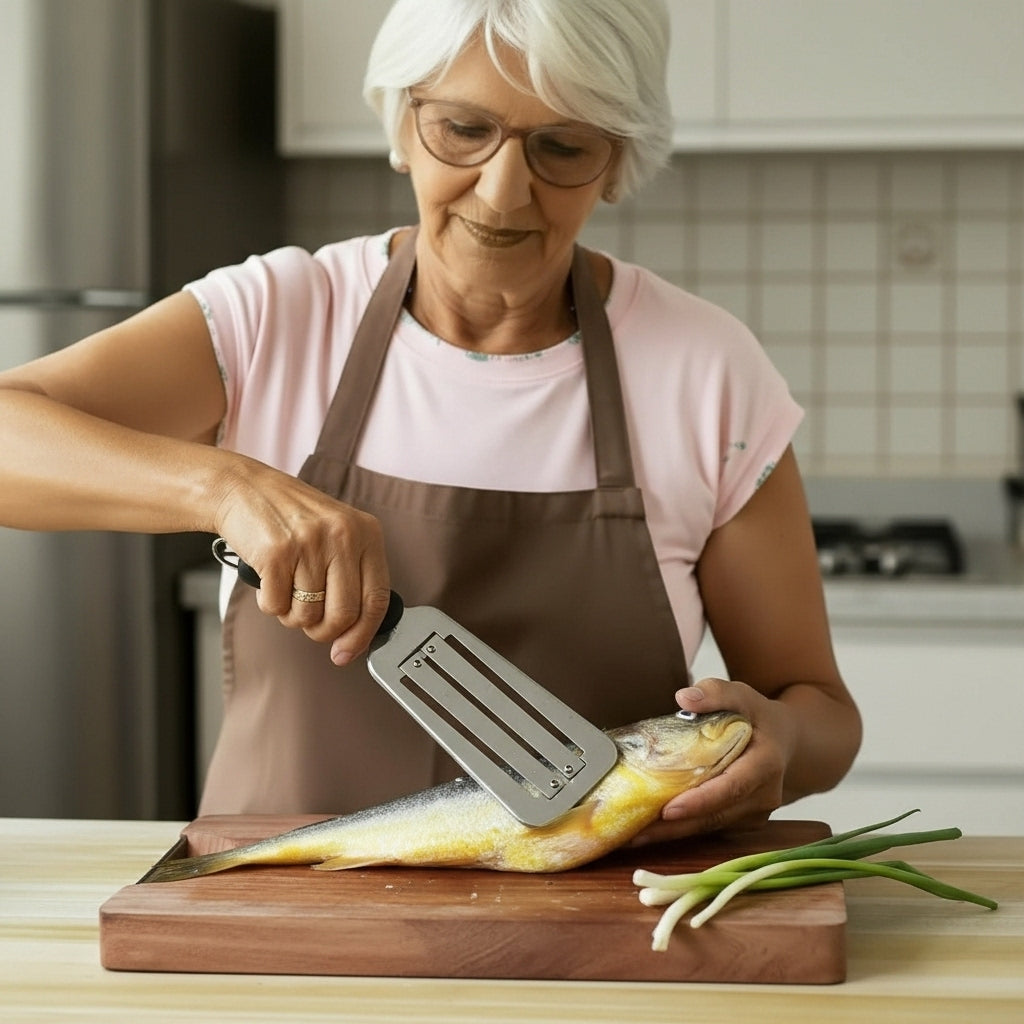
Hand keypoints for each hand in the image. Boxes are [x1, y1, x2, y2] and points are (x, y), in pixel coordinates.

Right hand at [213, 459, 390, 663]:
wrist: (244, 488)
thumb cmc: (291, 517)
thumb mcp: (337, 534)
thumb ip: (352, 578)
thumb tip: (353, 638)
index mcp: (366, 532)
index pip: (376, 599)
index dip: (362, 634)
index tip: (346, 652)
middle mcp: (343, 535)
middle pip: (343, 615)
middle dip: (322, 631)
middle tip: (309, 621)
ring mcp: (310, 543)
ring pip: (307, 614)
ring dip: (292, 614)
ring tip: (286, 588)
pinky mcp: (276, 552)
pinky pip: (275, 606)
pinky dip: (269, 603)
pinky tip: (269, 579)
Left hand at [628, 677, 793, 846]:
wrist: (785, 741)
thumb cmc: (758, 716)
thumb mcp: (742, 695)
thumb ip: (716, 693)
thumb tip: (684, 698)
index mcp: (766, 764)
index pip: (732, 786)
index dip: (700, 801)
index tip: (669, 810)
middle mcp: (765, 795)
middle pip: (716, 815)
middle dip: (674, 827)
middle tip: (634, 832)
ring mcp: (756, 813)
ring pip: (710, 826)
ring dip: (671, 833)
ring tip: (632, 835)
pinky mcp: (743, 820)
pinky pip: (709, 826)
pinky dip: (680, 829)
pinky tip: (649, 829)